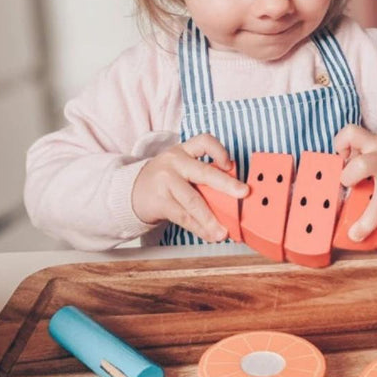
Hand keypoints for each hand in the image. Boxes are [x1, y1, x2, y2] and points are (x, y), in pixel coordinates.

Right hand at [132, 134, 248, 241]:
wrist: (132, 191)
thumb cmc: (166, 179)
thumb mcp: (181, 167)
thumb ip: (202, 174)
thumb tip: (232, 195)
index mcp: (184, 150)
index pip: (204, 141)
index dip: (220, 151)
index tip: (230, 165)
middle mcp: (175, 162)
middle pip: (204, 172)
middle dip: (227, 184)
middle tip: (244, 193)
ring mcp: (166, 181)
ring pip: (193, 201)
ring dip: (211, 219)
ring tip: (224, 231)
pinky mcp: (160, 201)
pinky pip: (183, 217)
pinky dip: (199, 228)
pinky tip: (209, 234)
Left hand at [334, 125, 376, 241]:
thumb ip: (358, 153)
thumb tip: (338, 172)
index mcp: (374, 145)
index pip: (352, 134)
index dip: (340, 143)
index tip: (340, 156)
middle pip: (361, 165)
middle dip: (348, 178)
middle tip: (346, 188)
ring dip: (367, 222)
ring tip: (355, 234)